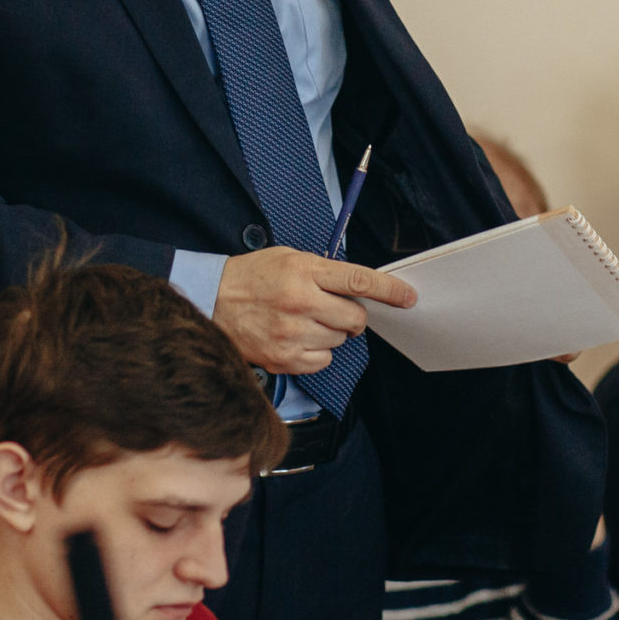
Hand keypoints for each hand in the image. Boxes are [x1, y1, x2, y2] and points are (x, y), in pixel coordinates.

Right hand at [211, 247, 416, 373]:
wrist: (211, 301)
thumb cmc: (250, 277)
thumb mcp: (288, 258)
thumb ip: (322, 271)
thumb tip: (357, 286)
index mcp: (304, 272)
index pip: (358, 281)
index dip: (389, 290)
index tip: (407, 297)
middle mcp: (300, 302)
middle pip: (355, 319)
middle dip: (353, 316)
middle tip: (333, 308)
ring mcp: (292, 334)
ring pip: (339, 341)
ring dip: (331, 333)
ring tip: (304, 320)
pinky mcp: (284, 359)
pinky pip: (322, 361)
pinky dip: (317, 352)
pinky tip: (297, 337)